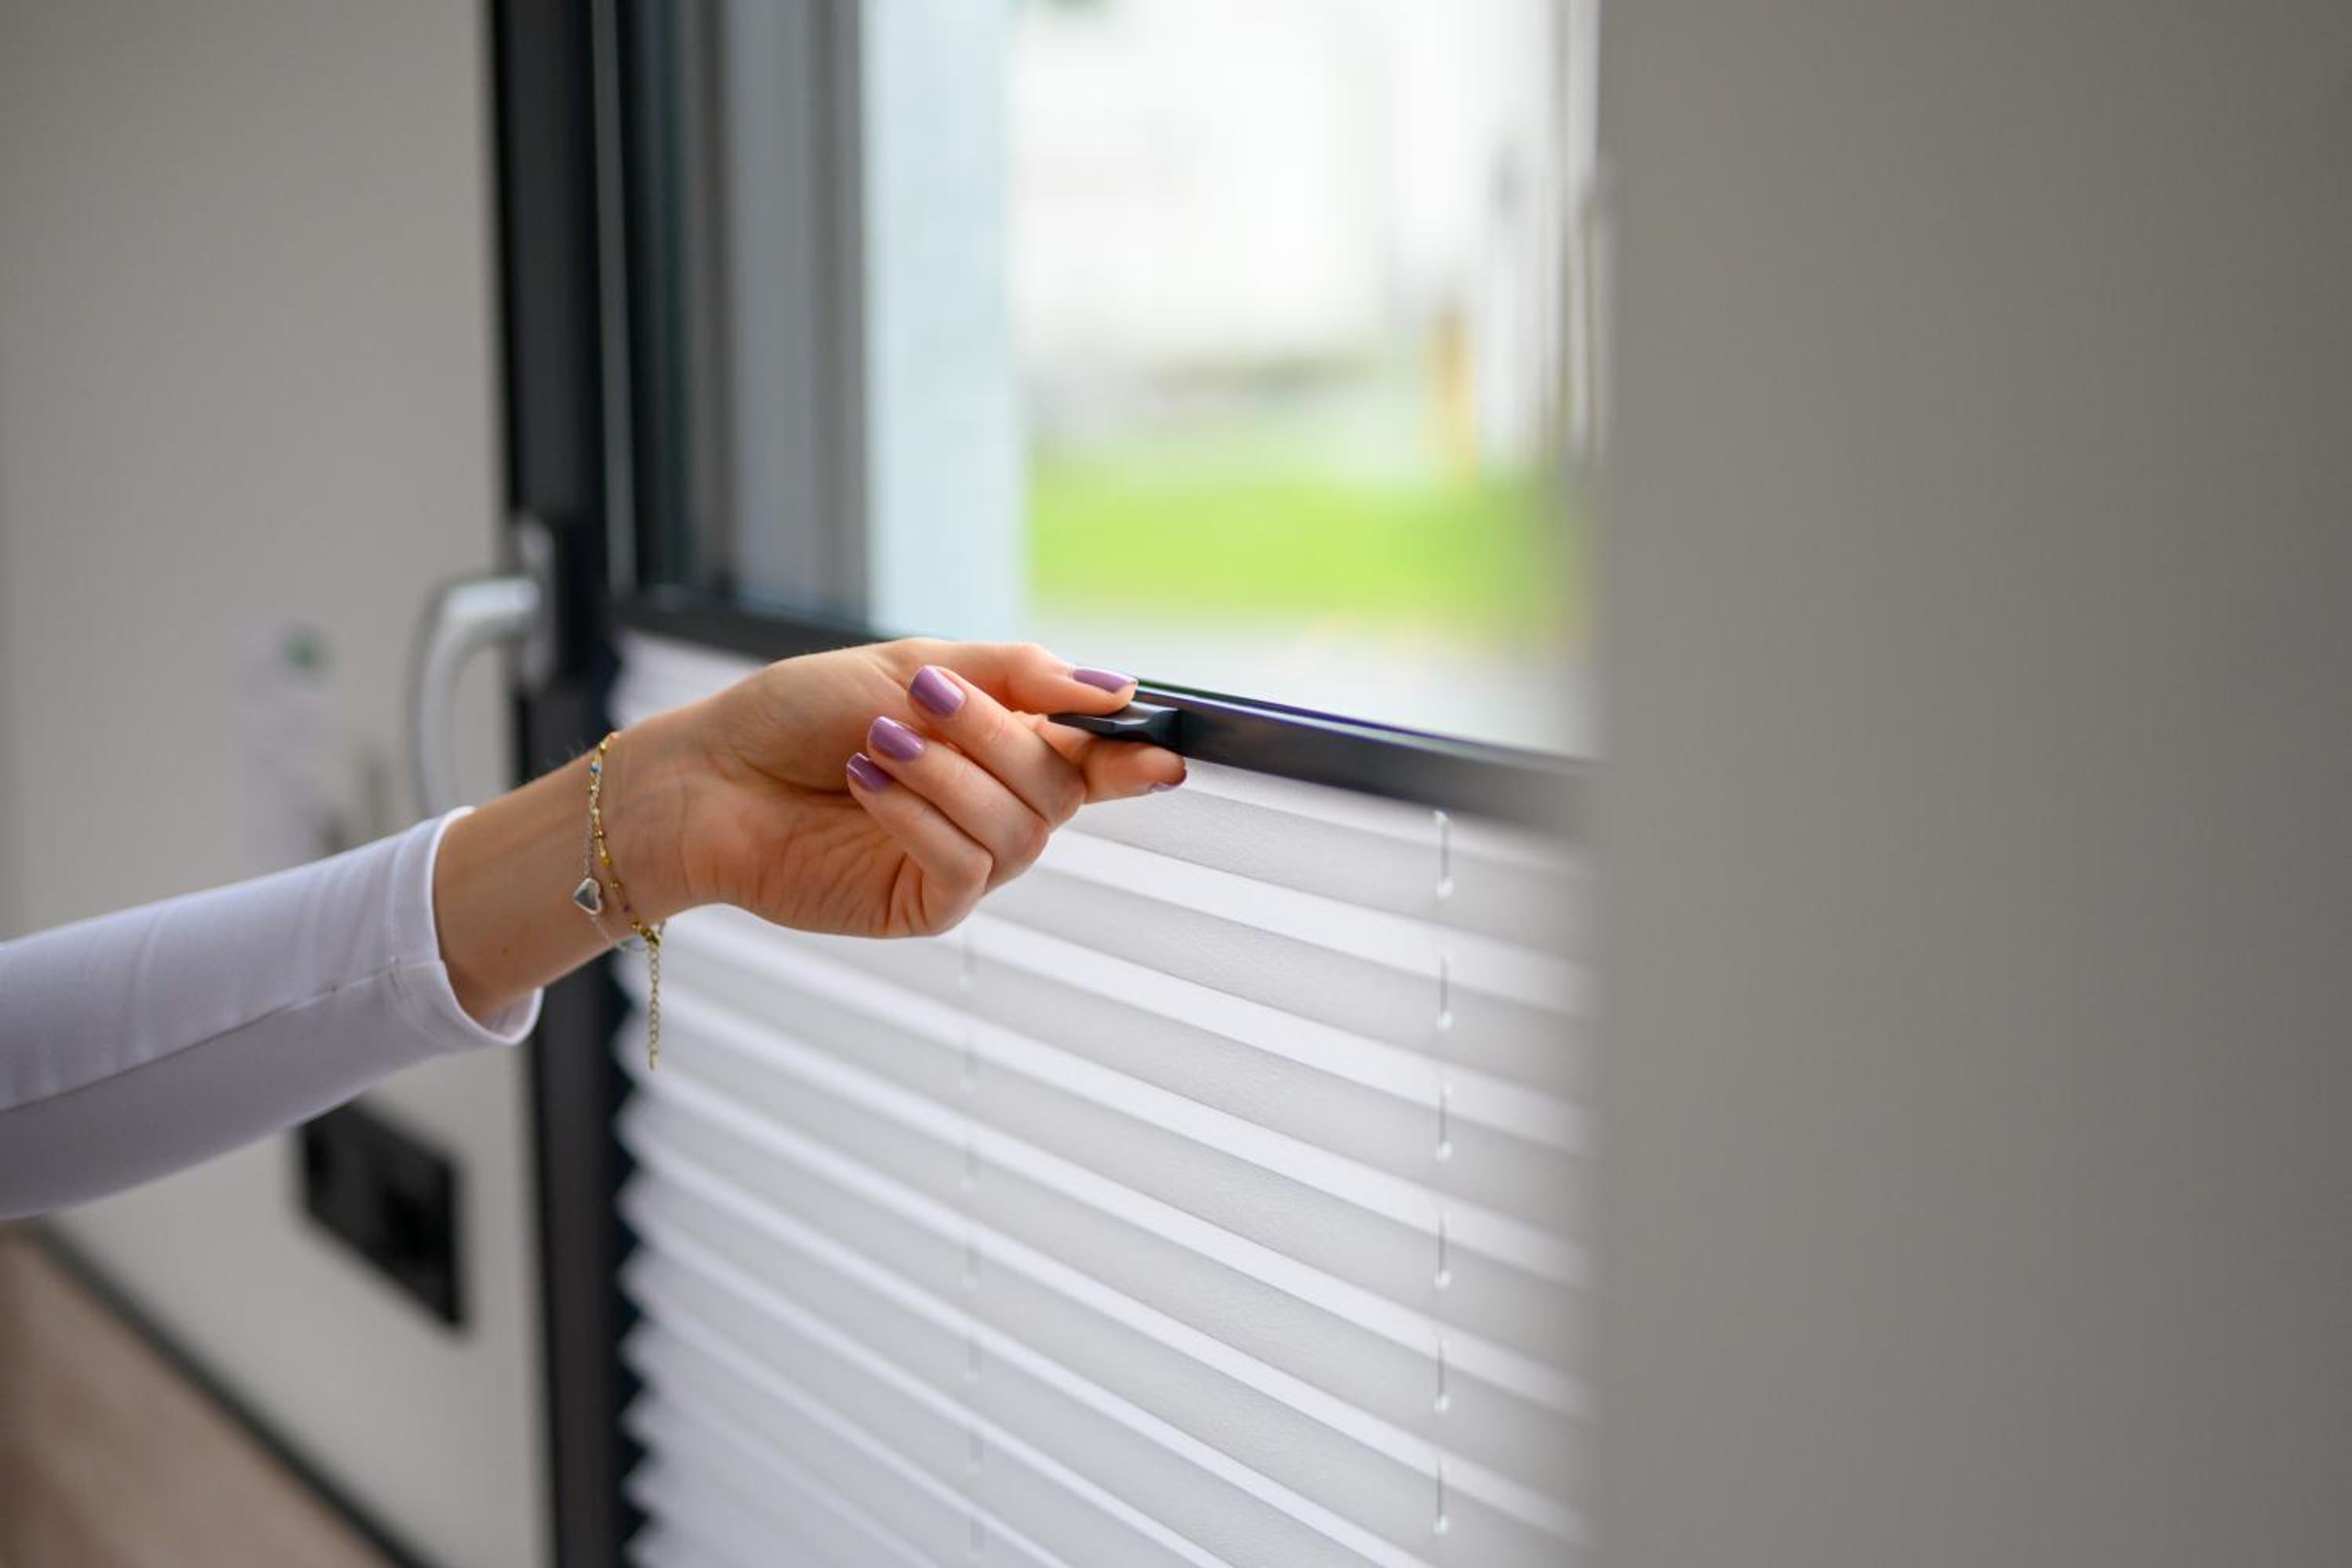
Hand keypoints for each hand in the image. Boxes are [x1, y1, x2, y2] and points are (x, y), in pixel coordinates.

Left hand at [651, 639, 1183, 937]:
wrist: (709, 773)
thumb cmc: (799, 714)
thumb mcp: (912, 664)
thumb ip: (1018, 676)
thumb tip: (1118, 690)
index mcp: (1000, 747)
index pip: (1093, 758)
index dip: (1134, 756)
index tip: (1163, 749)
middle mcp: (993, 808)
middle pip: (1059, 787)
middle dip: (999, 736)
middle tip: (925, 696)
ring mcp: (961, 862)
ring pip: (1019, 831)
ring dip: (951, 776)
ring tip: (879, 741)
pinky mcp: (922, 906)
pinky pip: (966, 869)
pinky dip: (922, 819)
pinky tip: (868, 784)